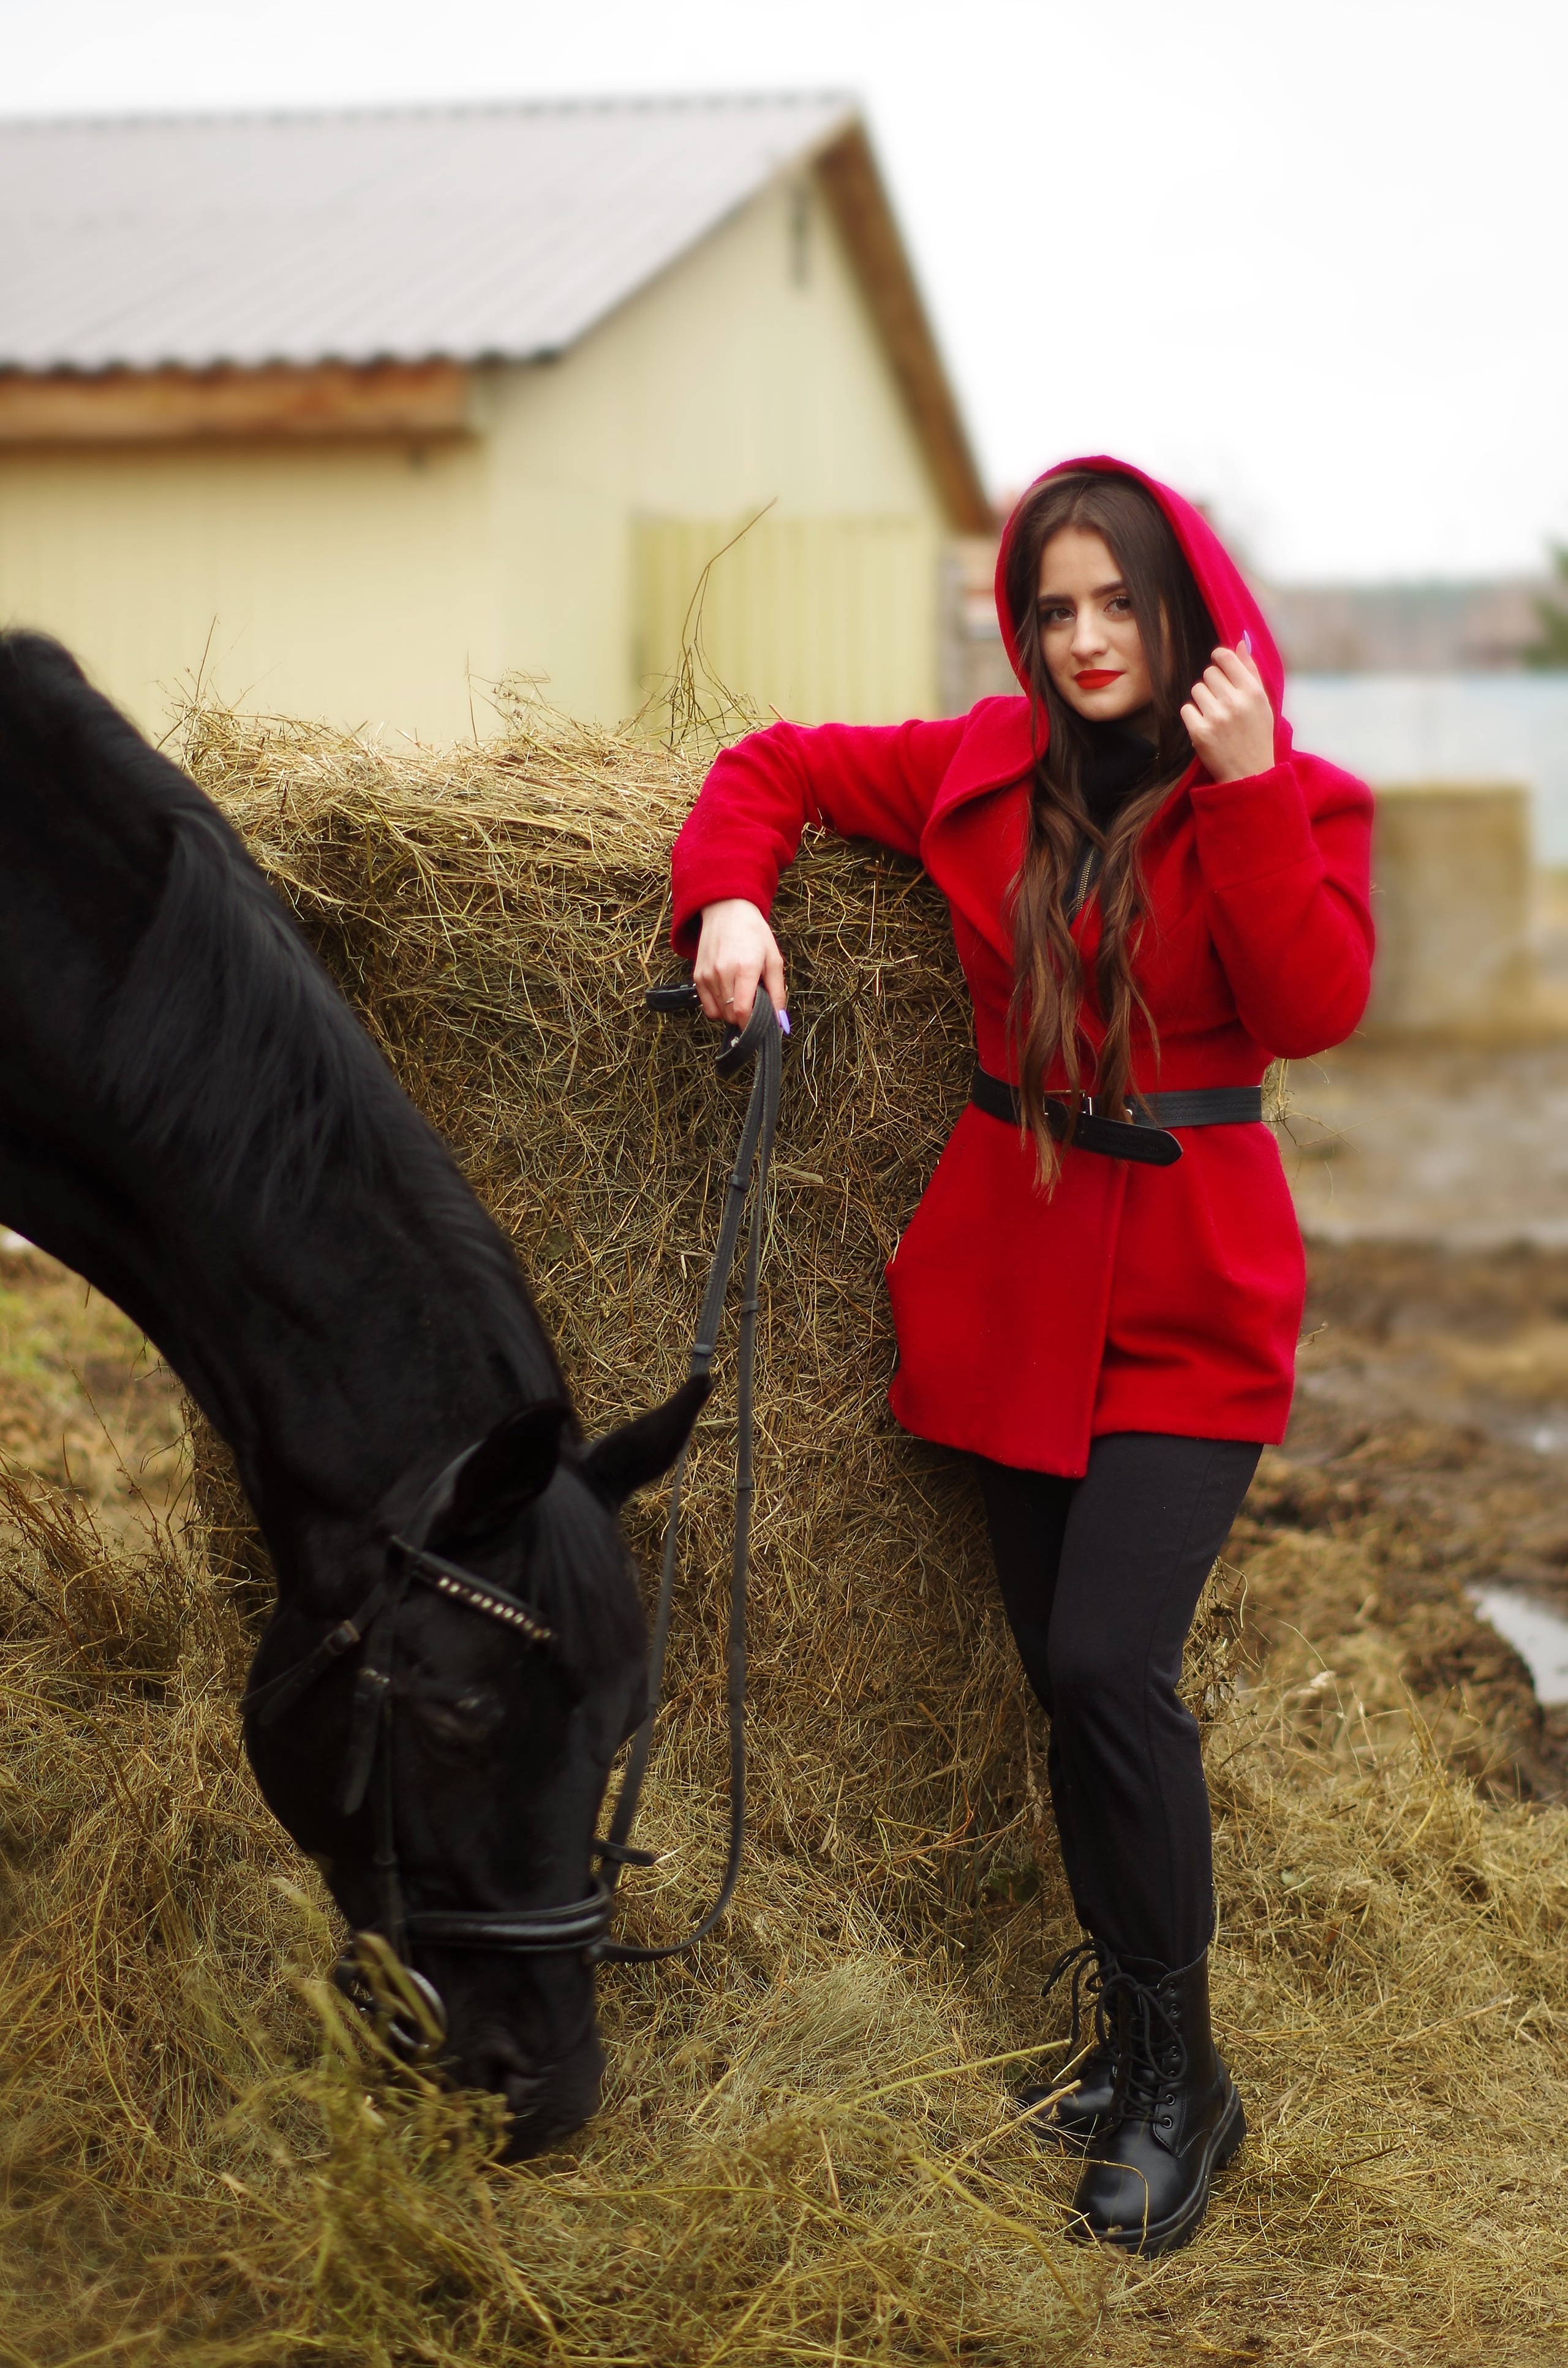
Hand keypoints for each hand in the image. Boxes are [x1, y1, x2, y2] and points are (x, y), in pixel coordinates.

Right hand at [693, 898, 786, 1026]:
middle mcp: (723, 973)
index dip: (751, 1024)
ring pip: (719, 1014)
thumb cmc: (754, 934)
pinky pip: (707, 1007)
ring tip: (739, 991)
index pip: (742, 1012)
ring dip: (731, 1011)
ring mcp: (707, 975)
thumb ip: (778, 992)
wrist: (727, 911)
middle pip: (731, 1016)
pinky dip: (718, 1006)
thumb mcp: (773, 959)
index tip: (759, 1024)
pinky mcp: (697, 976)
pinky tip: (727, 991)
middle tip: (753, 1000)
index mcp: (745, 968)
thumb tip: (780, 1022)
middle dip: (744, 1016)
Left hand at [1181, 643, 1274, 782]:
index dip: (1218, 659)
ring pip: (1196, 690)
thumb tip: (1241, 642)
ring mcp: (1216, 717)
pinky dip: (1193, 717)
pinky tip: (1206, 727)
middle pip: (1208, 673)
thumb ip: (1251, 671)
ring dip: (1202, 701)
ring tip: (1215, 716)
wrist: (1249, 774)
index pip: (1225, 657)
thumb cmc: (1257, 735)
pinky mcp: (1200, 732)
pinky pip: (1186, 709)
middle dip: (1212, 685)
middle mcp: (1235, 701)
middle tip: (1221, 703)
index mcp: (1253, 691)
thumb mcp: (1263, 702)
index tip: (1219, 668)